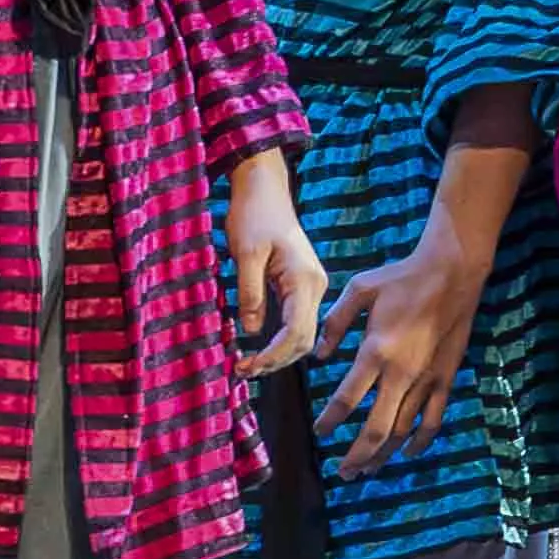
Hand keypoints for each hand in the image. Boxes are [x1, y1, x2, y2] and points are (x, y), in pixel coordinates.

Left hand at [226, 150, 324, 376]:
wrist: (263, 188)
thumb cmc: (254, 214)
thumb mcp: (245, 254)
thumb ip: (250, 293)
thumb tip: (252, 331)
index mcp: (304, 279)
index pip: (295, 331)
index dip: (273, 355)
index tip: (248, 366)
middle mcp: (315, 286)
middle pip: (303, 339)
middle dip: (276, 360)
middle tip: (243, 371)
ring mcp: (311, 286)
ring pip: (302, 333)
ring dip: (278, 353)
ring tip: (248, 365)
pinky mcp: (302, 285)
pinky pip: (297, 321)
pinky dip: (280, 339)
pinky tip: (260, 347)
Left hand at [308, 231, 487, 471]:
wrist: (452, 273)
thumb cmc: (401, 278)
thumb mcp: (359, 290)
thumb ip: (334, 323)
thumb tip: (319, 355)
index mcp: (375, 351)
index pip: (346, 399)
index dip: (330, 421)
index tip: (319, 432)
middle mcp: (401, 373)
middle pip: (376, 428)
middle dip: (356, 455)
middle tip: (342, 472)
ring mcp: (426, 379)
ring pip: (403, 430)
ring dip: (384, 454)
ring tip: (366, 470)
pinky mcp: (445, 378)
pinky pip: (433, 419)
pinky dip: (420, 441)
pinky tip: (406, 453)